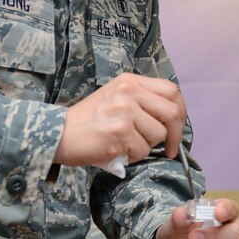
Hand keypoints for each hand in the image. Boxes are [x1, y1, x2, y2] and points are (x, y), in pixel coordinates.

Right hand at [54, 73, 185, 166]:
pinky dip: (132, 157)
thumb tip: (173, 119)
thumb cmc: (88, 122)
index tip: (176, 129)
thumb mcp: (116, 98)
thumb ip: (142, 101)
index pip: (171, 91)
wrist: (58, 134)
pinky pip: (142, 150)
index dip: (180, 113)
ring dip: (146, 147)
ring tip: (125, 145)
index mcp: (130, 81)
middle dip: (174, 135)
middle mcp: (129, 91)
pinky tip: (116, 150)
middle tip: (168, 149)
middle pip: (171, 112)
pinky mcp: (120, 130)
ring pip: (157, 135)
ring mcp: (124, 110)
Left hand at [154, 199, 238, 238]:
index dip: (225, 211)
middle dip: (213, 236)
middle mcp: (233, 231)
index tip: (217, 214)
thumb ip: (180, 218)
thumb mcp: (175, 223)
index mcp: (225, 212)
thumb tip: (183, 214)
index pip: (231, 209)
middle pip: (236, 234)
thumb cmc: (179, 233)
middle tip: (193, 237)